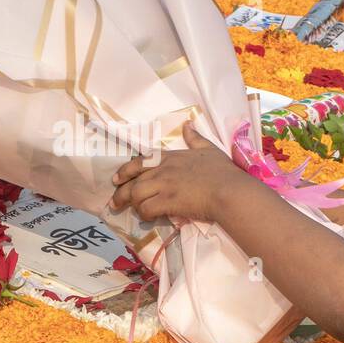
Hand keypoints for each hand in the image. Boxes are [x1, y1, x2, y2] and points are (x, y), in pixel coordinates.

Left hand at [109, 122, 243, 222]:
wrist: (228, 190)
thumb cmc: (221, 171)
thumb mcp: (208, 149)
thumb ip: (195, 138)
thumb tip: (187, 124)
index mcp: (170, 157)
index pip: (139, 161)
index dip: (125, 171)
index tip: (116, 179)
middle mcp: (162, 170)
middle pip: (132, 181)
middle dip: (121, 193)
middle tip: (115, 203)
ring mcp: (163, 186)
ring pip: (135, 195)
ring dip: (132, 205)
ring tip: (132, 212)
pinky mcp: (167, 202)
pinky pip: (146, 209)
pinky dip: (144, 214)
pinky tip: (148, 218)